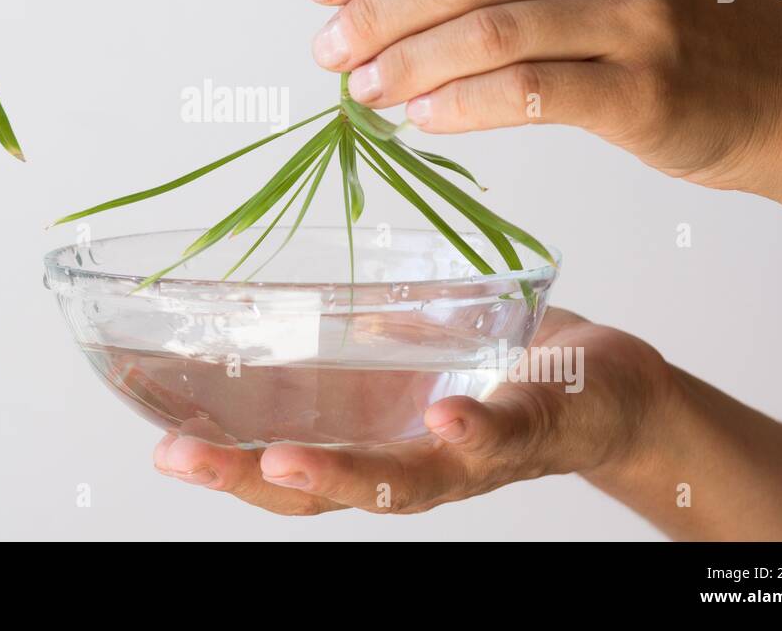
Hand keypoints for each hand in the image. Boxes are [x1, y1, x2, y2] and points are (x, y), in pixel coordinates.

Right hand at [151, 308, 671, 515]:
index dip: (227, 464)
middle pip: (323, 491)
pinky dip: (468, 430)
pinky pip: (499, 436)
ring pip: (399, 483)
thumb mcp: (423, 347)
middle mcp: (418, 466)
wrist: (616, 395)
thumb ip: (368, 333)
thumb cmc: (509, 373)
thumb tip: (294, 289)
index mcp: (382, 444)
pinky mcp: (533, 429)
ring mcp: (474, 457)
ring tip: (281, 459)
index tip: (165, 446)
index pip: (293, 467)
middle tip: (183, 458)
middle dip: (248, 479)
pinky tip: (441, 414)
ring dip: (338, 474)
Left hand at [303, 0, 781, 223]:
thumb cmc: (661, 27)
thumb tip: (374, 7)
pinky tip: (422, 118)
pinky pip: (525, 93)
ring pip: (484, 33)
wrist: (780, 84)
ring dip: (405, 65)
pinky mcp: (643, 88)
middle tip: (327, 51)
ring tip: (363, 92)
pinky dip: (459, 107)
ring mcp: (633, 14)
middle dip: (374, 14)